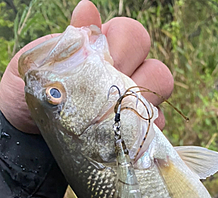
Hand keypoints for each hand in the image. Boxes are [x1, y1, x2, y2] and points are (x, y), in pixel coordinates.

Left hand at [0, 0, 172, 132]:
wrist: (30, 139)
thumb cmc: (35, 98)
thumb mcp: (42, 64)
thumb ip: (68, 41)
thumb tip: (88, 9)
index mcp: (105, 51)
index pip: (132, 34)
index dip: (124, 45)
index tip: (104, 60)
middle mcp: (126, 74)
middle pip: (155, 65)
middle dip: (136, 76)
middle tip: (109, 92)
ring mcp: (135, 104)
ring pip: (161, 91)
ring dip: (144, 101)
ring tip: (117, 113)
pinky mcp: (137, 133)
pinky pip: (156, 126)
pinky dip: (146, 129)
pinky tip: (123, 133)